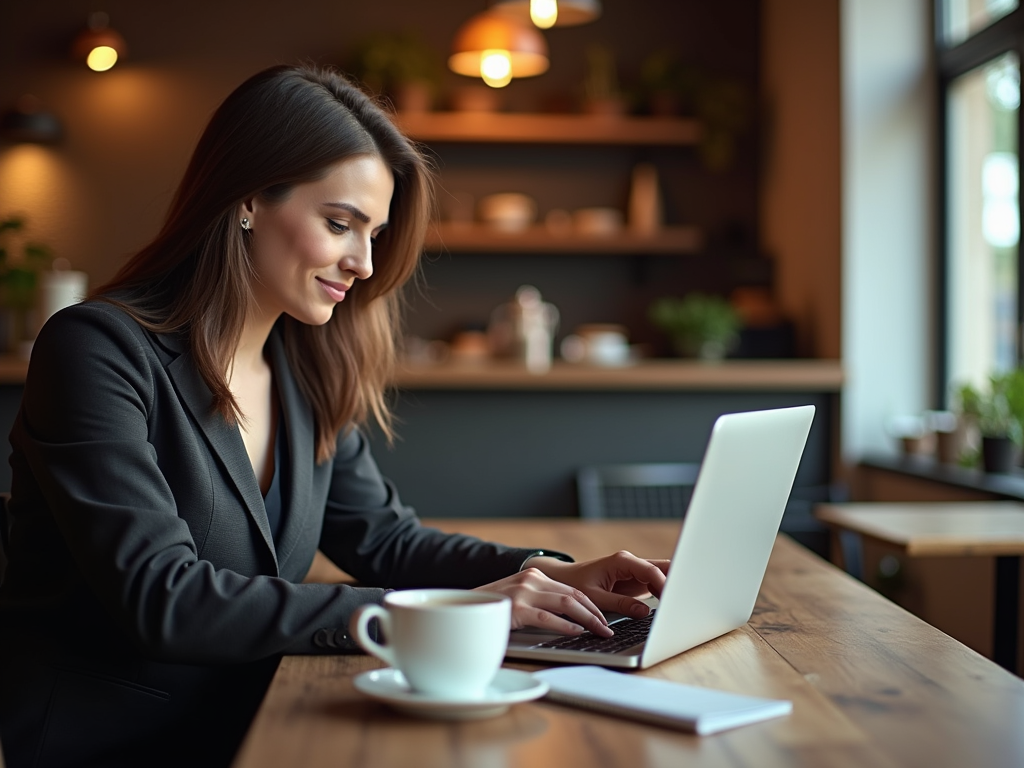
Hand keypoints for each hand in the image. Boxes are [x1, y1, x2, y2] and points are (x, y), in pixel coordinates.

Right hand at [475, 568, 615, 637]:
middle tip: (608, 629)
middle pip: (575, 595)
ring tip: (600, 632)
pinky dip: (565, 625)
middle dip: (596, 613)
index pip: (573, 589)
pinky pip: (547, 617)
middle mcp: (530, 579)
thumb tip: (573, 618)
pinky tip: (576, 632)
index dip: (592, 606)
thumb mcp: (520, 600)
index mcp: (534, 575)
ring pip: (567, 603)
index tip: (604, 620)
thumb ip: (541, 603)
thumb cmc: (492, 609)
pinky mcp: (516, 607)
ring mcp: (523, 591)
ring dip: (588, 619)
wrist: (461, 609)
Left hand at [528, 551, 668, 620]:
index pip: (651, 571)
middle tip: (687, 601)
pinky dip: (665, 592)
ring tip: (682, 606)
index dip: (665, 585)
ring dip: (672, 588)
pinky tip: (671, 606)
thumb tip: (644, 612)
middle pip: (662, 568)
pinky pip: (656, 583)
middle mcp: (631, 562)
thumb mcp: (595, 597)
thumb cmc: (575, 585)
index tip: (673, 601)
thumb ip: (620, 604)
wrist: (565, 579)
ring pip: (662, 574)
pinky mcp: (636, 579)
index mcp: (622, 561)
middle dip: (676, 582)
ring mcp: (635, 570)